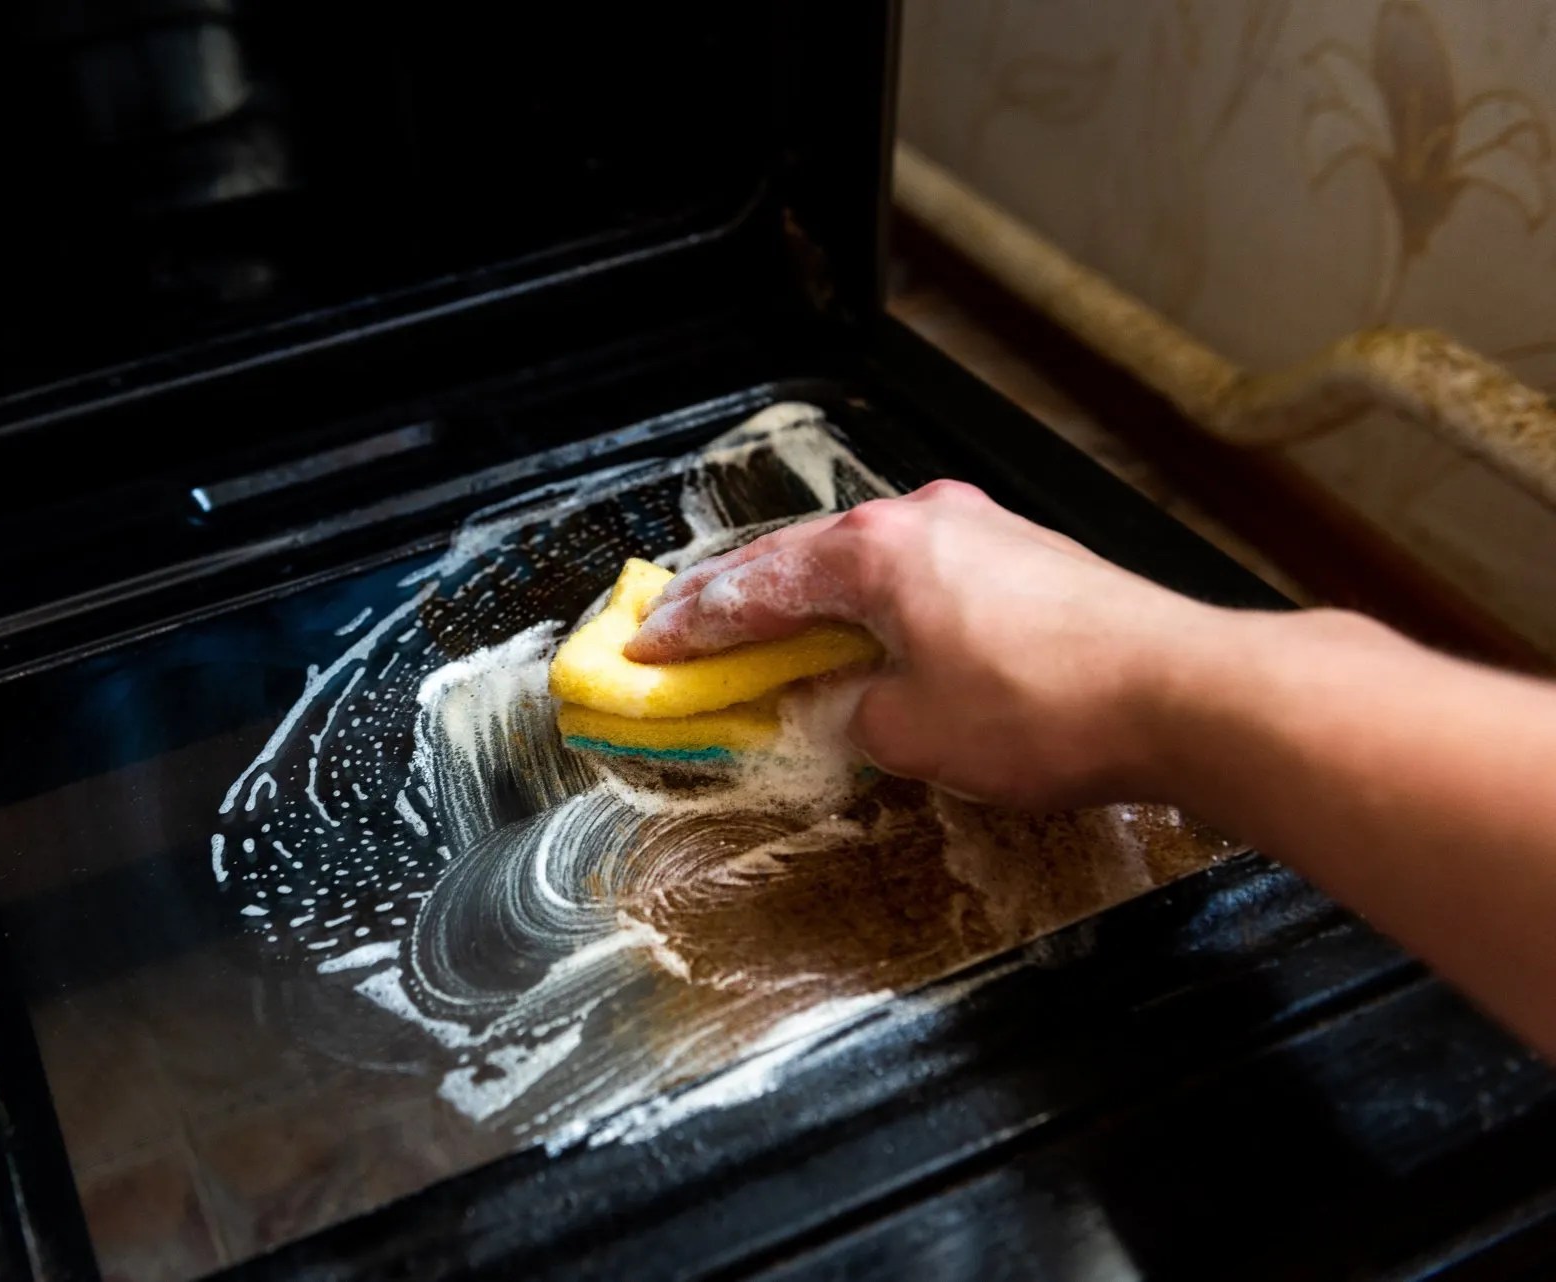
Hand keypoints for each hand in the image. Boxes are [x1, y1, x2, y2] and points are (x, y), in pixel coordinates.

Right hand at [624, 480, 1229, 807]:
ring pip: (868, 563)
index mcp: (876, 549)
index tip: (649, 646)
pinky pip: (922, 576)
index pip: (758, 585)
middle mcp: (925, 518)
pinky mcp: (1029, 560)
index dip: (695, 624)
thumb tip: (837, 708)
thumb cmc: (1044, 708)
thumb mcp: (914, 732)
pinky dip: (877, 607)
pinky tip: (871, 636)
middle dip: (744, 598)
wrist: (1186, 693)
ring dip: (814, 600)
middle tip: (686, 629)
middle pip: (807, 558)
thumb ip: (850, 715)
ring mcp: (983, 531)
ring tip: (768, 633)